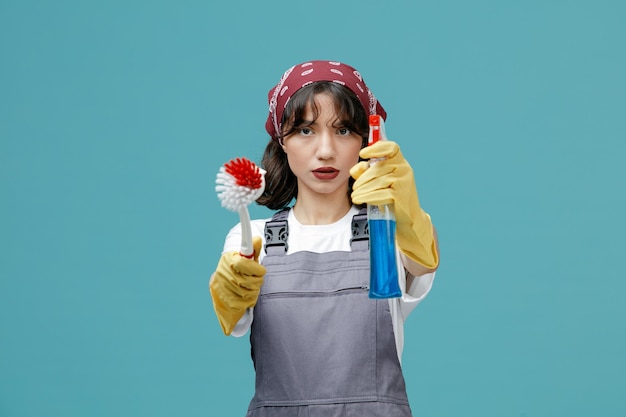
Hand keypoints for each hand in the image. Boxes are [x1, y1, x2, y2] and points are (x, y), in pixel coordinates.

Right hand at [209, 236, 265, 334]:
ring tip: (252, 286)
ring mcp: (223, 288)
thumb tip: (257, 239)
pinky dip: (250, 299)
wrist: (223, 283)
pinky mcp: (225, 300)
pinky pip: (243, 302)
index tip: (261, 270)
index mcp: (228, 260)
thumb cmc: (239, 269)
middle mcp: (223, 274)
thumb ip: (253, 249)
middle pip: (248, 281)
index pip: (243, 264)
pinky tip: (248, 294)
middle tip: (258, 278)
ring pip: (247, 292)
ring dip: (254, 290)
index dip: (256, 268)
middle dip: (257, 280)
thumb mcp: (246, 257)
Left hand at [351, 141, 438, 268]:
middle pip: (378, 169)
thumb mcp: (378, 181)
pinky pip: (381, 193)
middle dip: (362, 179)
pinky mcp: (401, 195)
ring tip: (355, 196)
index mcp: (399, 161)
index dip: (376, 148)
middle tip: (354, 188)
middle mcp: (404, 169)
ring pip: (378, 182)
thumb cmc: (392, 196)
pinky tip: (360, 199)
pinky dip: (368, 197)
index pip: (391, 147)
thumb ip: (365, 172)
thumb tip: (355, 169)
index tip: (363, 154)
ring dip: (362, 189)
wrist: (407, 216)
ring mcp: (404, 181)